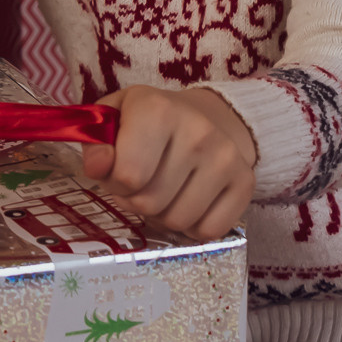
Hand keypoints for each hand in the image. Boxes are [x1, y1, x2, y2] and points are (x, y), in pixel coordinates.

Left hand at [79, 86, 257, 242]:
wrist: (204, 118)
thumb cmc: (148, 122)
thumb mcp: (113, 119)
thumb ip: (96, 143)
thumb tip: (98, 168)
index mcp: (158, 109)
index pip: (127, 175)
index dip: (116, 183)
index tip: (121, 170)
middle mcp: (198, 131)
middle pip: (150, 203)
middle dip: (137, 201)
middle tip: (143, 183)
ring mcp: (226, 158)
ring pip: (178, 222)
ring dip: (163, 216)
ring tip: (165, 191)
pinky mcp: (245, 182)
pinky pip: (208, 231)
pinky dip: (192, 227)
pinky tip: (189, 201)